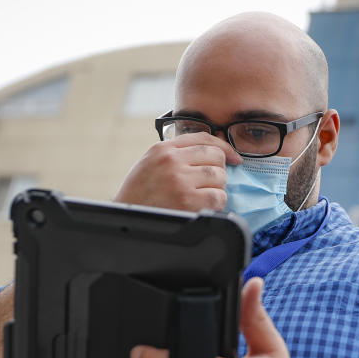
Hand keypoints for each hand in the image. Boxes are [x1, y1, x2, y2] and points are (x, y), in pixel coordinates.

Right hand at [113, 132, 241, 211]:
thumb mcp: (150, 164)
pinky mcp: (187, 200)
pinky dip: (216, 204)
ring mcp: (180, 180)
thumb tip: (210, 152)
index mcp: (163, 149)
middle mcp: (171, 160)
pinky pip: (218, 197)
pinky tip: (203, 207)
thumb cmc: (138, 195)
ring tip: (202, 196)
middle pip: (216, 157)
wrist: (124, 218)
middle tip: (209, 184)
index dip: (224, 147)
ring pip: (219, 177)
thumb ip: (175, 154)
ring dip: (216, 189)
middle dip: (218, 171)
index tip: (234, 157)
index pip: (204, 138)